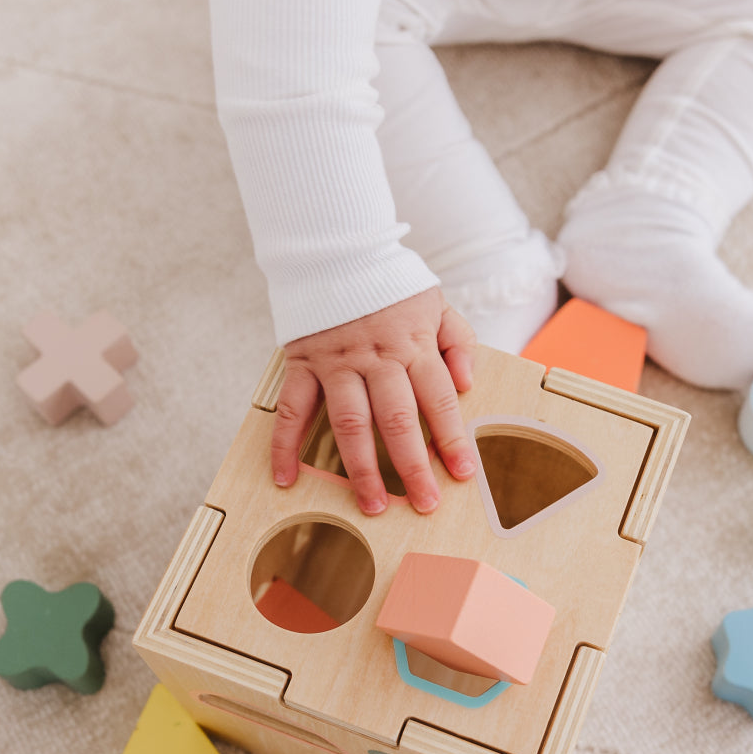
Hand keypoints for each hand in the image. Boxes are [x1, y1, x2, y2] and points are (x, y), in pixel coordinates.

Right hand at [272, 289, 476, 515]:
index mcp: (412, 344)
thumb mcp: (436, 303)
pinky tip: (285, 477)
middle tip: (423, 503)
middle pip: (397, 419)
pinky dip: (285, 445)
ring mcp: (336, 363)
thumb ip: (457, 341)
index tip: (463, 473)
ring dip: (360, 468)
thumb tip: (467, 383)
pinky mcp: (302, 363)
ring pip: (349, 423)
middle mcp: (376, 357)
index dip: (452, 438)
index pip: (438, 398)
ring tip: (372, 505)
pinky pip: (292, 409)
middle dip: (412, 465)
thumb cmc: (390, 283)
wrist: (335, 248)